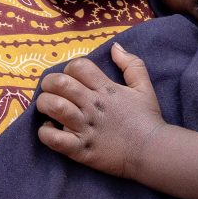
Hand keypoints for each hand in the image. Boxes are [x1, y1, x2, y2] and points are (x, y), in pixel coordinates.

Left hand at [34, 45, 162, 180]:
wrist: (153, 152)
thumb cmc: (147, 119)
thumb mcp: (144, 86)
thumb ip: (132, 64)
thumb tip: (115, 47)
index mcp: (106, 88)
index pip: (78, 66)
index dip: (70, 68)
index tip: (71, 79)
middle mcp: (93, 105)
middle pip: (60, 83)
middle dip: (49, 84)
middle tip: (52, 91)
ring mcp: (86, 127)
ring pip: (54, 107)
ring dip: (44, 105)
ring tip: (47, 109)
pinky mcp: (80, 149)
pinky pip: (53, 139)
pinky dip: (45, 133)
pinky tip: (49, 130)